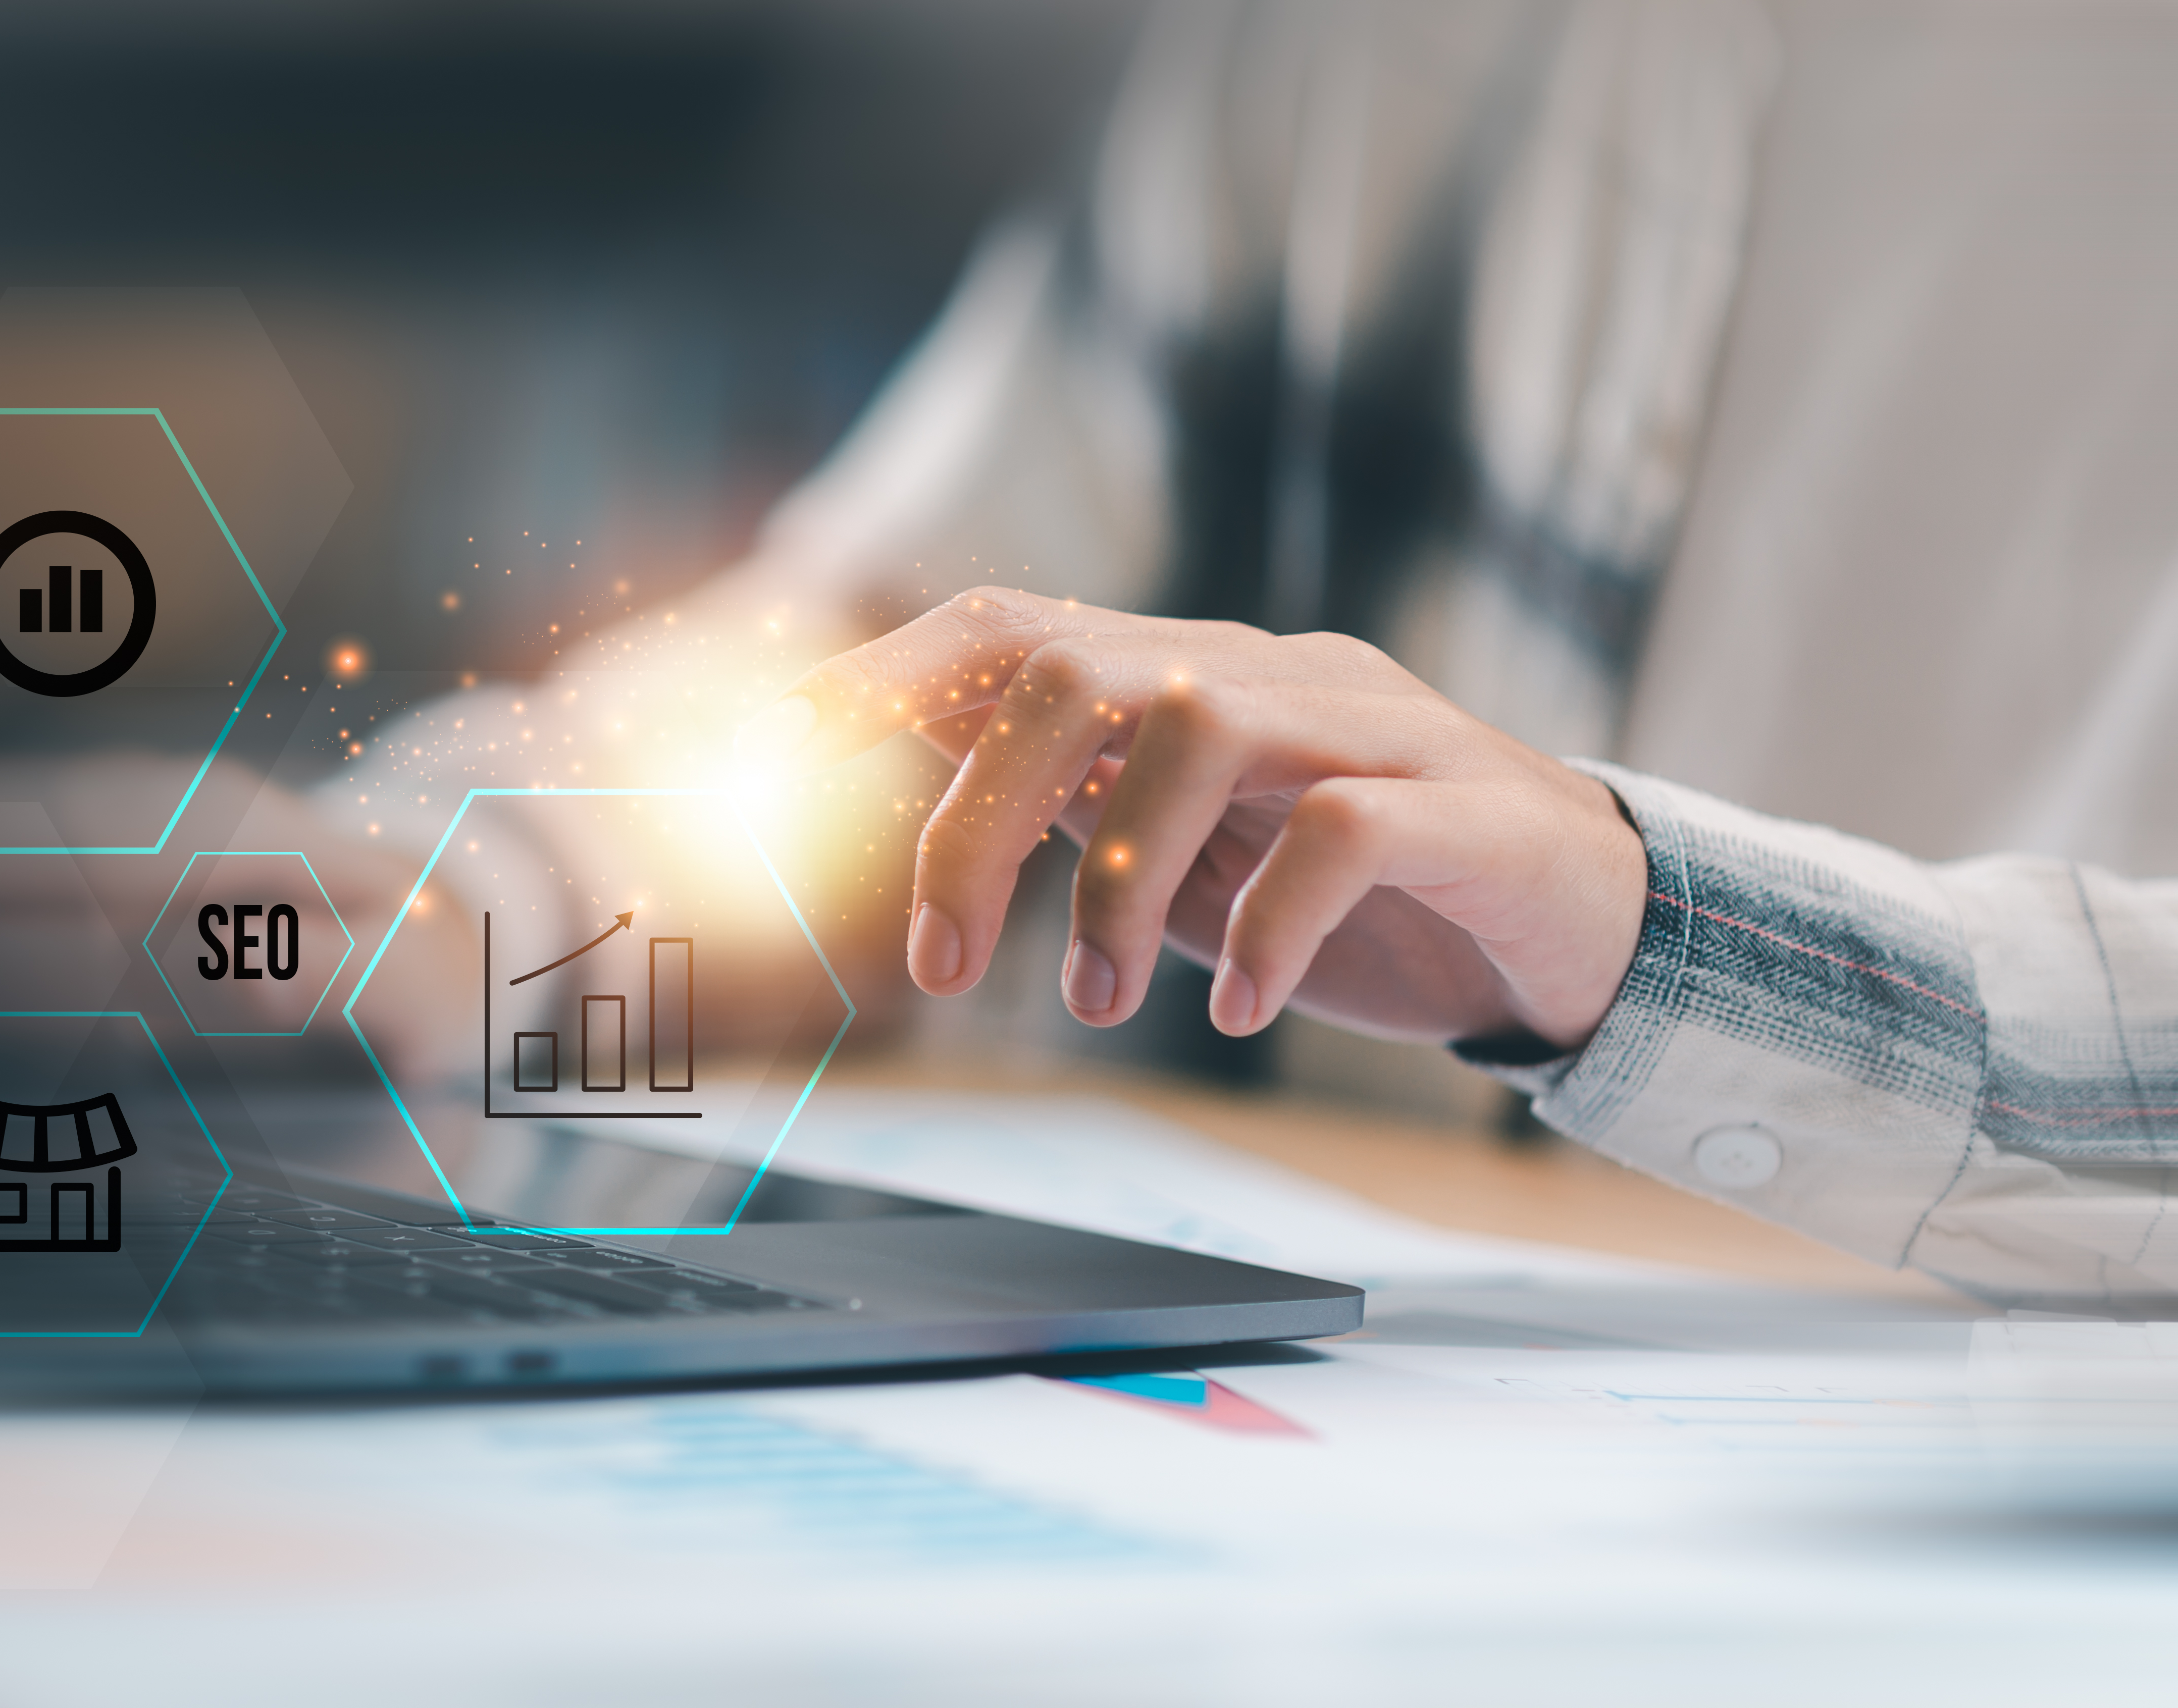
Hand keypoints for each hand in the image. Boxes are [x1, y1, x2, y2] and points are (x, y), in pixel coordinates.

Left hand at [735, 588, 1646, 1050]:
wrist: (1581, 927)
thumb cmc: (1362, 904)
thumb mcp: (1189, 869)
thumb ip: (1075, 831)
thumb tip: (917, 838)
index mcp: (1192, 681)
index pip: (1010, 627)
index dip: (885, 673)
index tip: (778, 753)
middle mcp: (1270, 674)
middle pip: (1077, 669)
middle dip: (974, 817)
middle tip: (940, 965)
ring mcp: (1375, 727)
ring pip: (1199, 728)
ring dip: (1111, 884)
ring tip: (1097, 1007)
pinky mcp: (1467, 807)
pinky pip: (1342, 830)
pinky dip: (1264, 928)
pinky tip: (1235, 1014)